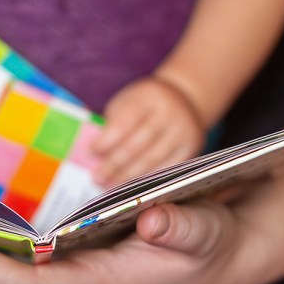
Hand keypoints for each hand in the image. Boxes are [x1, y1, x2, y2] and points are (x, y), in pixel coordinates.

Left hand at [90, 76, 206, 187]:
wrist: (184, 98)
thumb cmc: (146, 104)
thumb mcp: (128, 101)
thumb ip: (112, 123)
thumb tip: (93, 155)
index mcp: (149, 96)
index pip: (124, 122)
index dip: (106, 141)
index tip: (91, 152)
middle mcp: (169, 112)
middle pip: (137, 145)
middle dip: (114, 164)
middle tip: (97, 177)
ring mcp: (183, 130)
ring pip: (151, 160)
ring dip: (127, 176)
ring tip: (109, 184)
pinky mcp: (192, 146)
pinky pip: (166, 169)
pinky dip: (146, 180)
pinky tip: (131, 187)